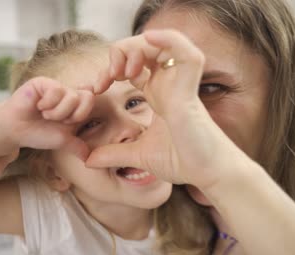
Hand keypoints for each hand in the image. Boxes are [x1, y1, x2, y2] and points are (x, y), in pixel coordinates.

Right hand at [0, 76, 93, 155]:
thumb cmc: (38, 133)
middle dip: (73, 115)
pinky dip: (48, 104)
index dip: (82, 113)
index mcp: (76, 104)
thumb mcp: (62, 141)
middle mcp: (68, 92)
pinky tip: (38, 106)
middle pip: (88, 97)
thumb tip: (90, 159)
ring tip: (45, 115)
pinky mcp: (43, 82)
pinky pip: (56, 90)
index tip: (68, 122)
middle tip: (58, 120)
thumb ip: (78, 146)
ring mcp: (56, 86)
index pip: (92, 101)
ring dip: (58, 112)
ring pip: (72, 97)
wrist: (15, 130)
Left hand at [87, 30, 246, 188]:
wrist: (206, 174)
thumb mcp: (138, 155)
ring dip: (138, 47)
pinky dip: (169, 39)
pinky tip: (149, 39)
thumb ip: (113, 154)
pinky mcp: (190, 90)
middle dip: (121, 53)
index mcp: (156, 94)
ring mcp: (180, 84)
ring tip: (124, 69)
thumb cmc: (182, 161)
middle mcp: (168, 84)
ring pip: (162, 43)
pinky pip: (187, 53)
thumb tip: (88, 160)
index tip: (96, 88)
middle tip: (108, 76)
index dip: (111, 69)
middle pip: (144, 48)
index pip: (132, 65)